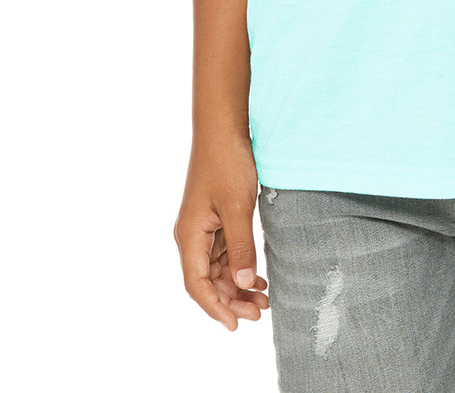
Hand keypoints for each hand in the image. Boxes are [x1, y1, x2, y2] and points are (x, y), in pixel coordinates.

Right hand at [174, 134, 269, 330]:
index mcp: (190, 236)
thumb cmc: (227, 163)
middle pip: (207, 281)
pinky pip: (223, 252)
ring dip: (237, 284)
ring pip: (217, 269)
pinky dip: (238, 266)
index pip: (197, 285)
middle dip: (231, 299)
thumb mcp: (238, 207)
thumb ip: (241, 247)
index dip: (215, 308)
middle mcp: (191, 236)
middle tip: (260, 312)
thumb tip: (242, 283)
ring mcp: (202, 227)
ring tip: (264, 298)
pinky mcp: (214, 218)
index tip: (236, 325)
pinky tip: (258, 276)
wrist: (223, 128)